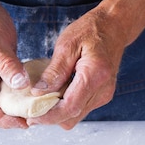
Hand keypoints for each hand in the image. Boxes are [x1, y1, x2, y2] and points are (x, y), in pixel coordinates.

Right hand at [0, 0, 28, 127]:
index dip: (3, 120)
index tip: (24, 123)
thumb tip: (20, 86)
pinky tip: (33, 96)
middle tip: (34, 120)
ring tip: (36, 112)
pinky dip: (17, 96)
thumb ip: (7, 64)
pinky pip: (5, 90)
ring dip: (15, 110)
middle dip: (10, 119)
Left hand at [28, 0, 144, 128]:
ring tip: (40, 101)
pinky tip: (55, 94)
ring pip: (76, 116)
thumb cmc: (91, 31)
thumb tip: (38, 92)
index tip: (31, 117)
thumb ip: (54, 71)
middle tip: (30, 110)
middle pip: (72, 117)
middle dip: (50, 118)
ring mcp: (104, 94)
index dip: (48, 116)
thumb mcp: (67, 45)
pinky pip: (81, 108)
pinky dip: (66, 106)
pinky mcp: (102, 95)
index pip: (70, 108)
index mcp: (95, 76)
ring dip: (57, 113)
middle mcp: (103, 90)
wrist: (114, 27)